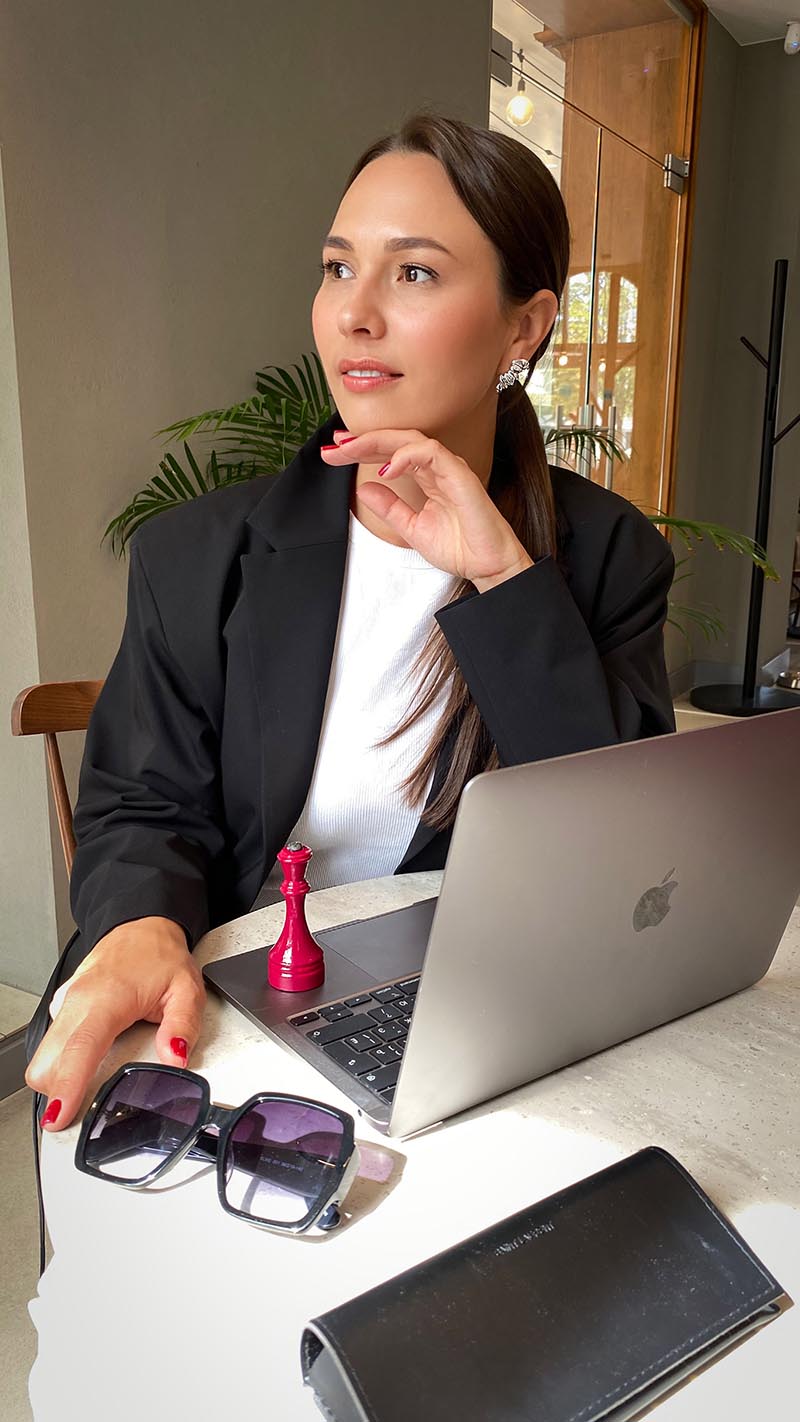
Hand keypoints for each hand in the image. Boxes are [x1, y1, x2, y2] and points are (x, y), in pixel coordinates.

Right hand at [25, 917, 204, 1130]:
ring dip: (61, 1077)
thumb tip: (176, 1057)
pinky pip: (53, 1045)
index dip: (66, 1085)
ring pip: (44, 1056)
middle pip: (47, 1062)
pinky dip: (65, 1061)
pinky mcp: (61, 1008)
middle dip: (59, 1091)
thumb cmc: (160, 956)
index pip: (79, 1048)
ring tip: (88, 1084)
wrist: (141, 927)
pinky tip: (89, 1060)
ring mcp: (64, 1004)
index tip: (59, 1115)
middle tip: (80, 1111)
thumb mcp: (187, 989)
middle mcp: (76, 1001)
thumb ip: (183, 1026)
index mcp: (105, 997)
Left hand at [321, 429, 533, 591]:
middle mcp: (436, 467)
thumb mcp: (411, 528)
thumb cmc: (460, 547)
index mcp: (426, 477)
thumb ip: (390, 507)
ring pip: (410, 439)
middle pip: (394, 440)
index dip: (361, 450)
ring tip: (350, 451)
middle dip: (361, 441)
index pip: (389, 453)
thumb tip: (365, 488)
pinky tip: (386, 468)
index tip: (334, 453)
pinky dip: (405, 456)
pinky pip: (430, 453)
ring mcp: (448, 468)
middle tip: (333, 446)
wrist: (486, 565)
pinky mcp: (459, 474)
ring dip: (377, 442)